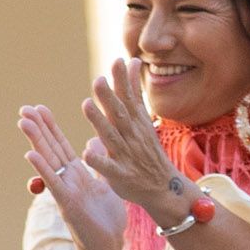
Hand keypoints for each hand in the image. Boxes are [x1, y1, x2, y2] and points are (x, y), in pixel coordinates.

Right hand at [20, 105, 127, 249]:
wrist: (109, 245)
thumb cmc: (107, 219)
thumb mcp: (107, 182)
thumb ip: (99, 162)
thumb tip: (95, 139)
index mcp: (77, 173)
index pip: (60, 145)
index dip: (50, 126)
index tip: (39, 108)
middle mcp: (67, 179)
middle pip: (50, 148)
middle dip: (38, 128)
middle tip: (24, 108)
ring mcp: (64, 190)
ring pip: (48, 161)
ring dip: (36, 141)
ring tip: (24, 122)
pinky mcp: (66, 203)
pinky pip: (53, 182)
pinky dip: (42, 168)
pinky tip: (30, 155)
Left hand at [81, 59, 191, 222]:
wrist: (163, 187)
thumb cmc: (147, 150)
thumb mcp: (143, 118)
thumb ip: (134, 91)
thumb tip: (132, 61)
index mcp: (135, 122)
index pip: (128, 98)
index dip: (123, 81)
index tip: (117, 61)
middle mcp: (131, 135)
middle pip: (119, 114)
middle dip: (109, 97)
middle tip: (99, 80)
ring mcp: (126, 155)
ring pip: (110, 136)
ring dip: (99, 121)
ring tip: (86, 105)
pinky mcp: (120, 174)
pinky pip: (107, 167)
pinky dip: (98, 160)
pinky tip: (87, 153)